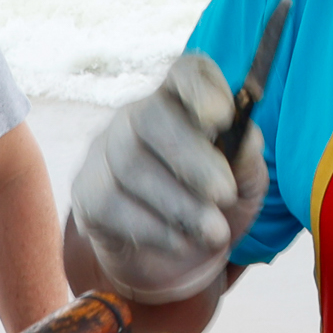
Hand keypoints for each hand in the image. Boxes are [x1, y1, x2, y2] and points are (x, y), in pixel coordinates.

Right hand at [69, 53, 269, 303]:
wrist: (174, 259)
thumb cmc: (214, 206)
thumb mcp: (244, 186)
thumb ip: (246, 160)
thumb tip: (247, 138)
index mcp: (183, 103)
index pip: (186, 73)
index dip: (202, 89)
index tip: (224, 117)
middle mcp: (138, 116)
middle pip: (151, 117)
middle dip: (191, 158)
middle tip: (225, 194)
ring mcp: (105, 152)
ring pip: (130, 165)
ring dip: (179, 203)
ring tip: (214, 232)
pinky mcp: (86, 192)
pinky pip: (112, 203)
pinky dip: (154, 228)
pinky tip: (181, 242)